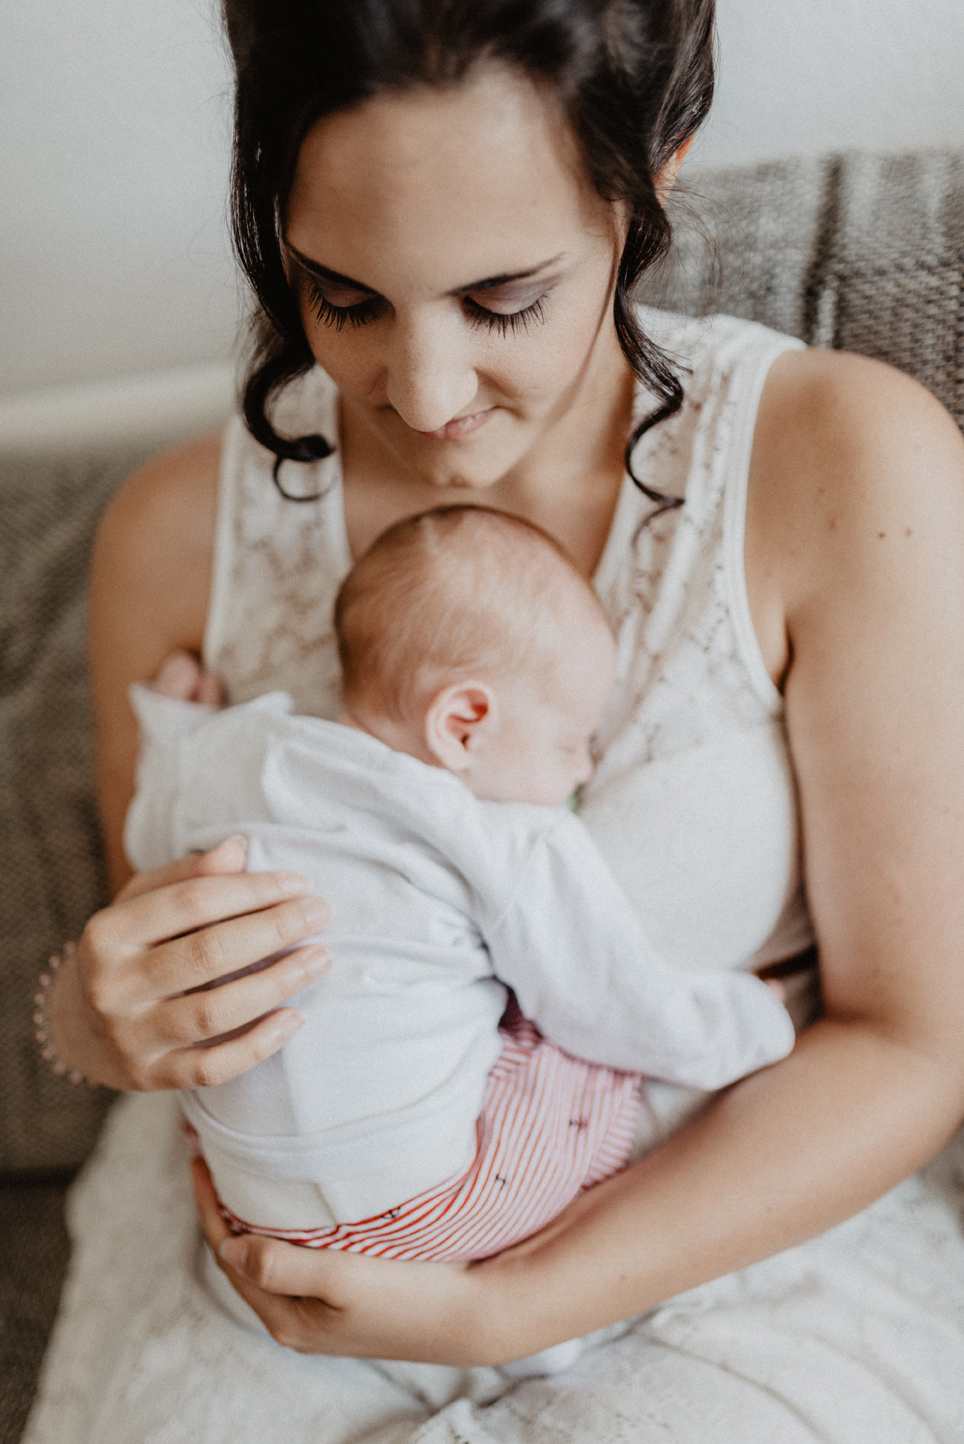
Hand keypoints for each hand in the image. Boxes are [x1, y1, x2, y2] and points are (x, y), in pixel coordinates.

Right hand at [49, 837, 331, 1089]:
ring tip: (319, 959)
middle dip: (275, 929)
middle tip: (321, 913)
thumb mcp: (141, 902)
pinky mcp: (150, 1077)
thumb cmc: (128, 951)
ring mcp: (129, 1038)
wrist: (77, 1027)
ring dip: (277, 984)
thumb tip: (237, 850)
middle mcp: (112, 987)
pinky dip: (258, 1045)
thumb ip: (187, 875)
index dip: (252, 890)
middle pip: (208, 953)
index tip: (300, 883)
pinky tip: (295, 1018)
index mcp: (108, 933)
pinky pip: (213, 1068)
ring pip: (214, 1012)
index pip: (192, 902)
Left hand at [192, 1156, 494, 1362]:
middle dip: (224, 1211)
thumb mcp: (342, 1277)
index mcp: (288, 1319)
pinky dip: (282, 1228)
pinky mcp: (346, 1298)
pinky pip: (296, 1258)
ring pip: (269, 1258)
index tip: (200, 1160)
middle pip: (243, 1259)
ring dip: (252, 1219)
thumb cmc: (410, 1294)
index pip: (229, 1256)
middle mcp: (298, 1320)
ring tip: (243, 1176)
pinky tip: (291, 1205)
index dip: (210, 1208)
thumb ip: (283, 1264)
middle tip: (214, 1160)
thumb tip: (228, 1247)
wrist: (473, 1313)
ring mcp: (322, 1312)